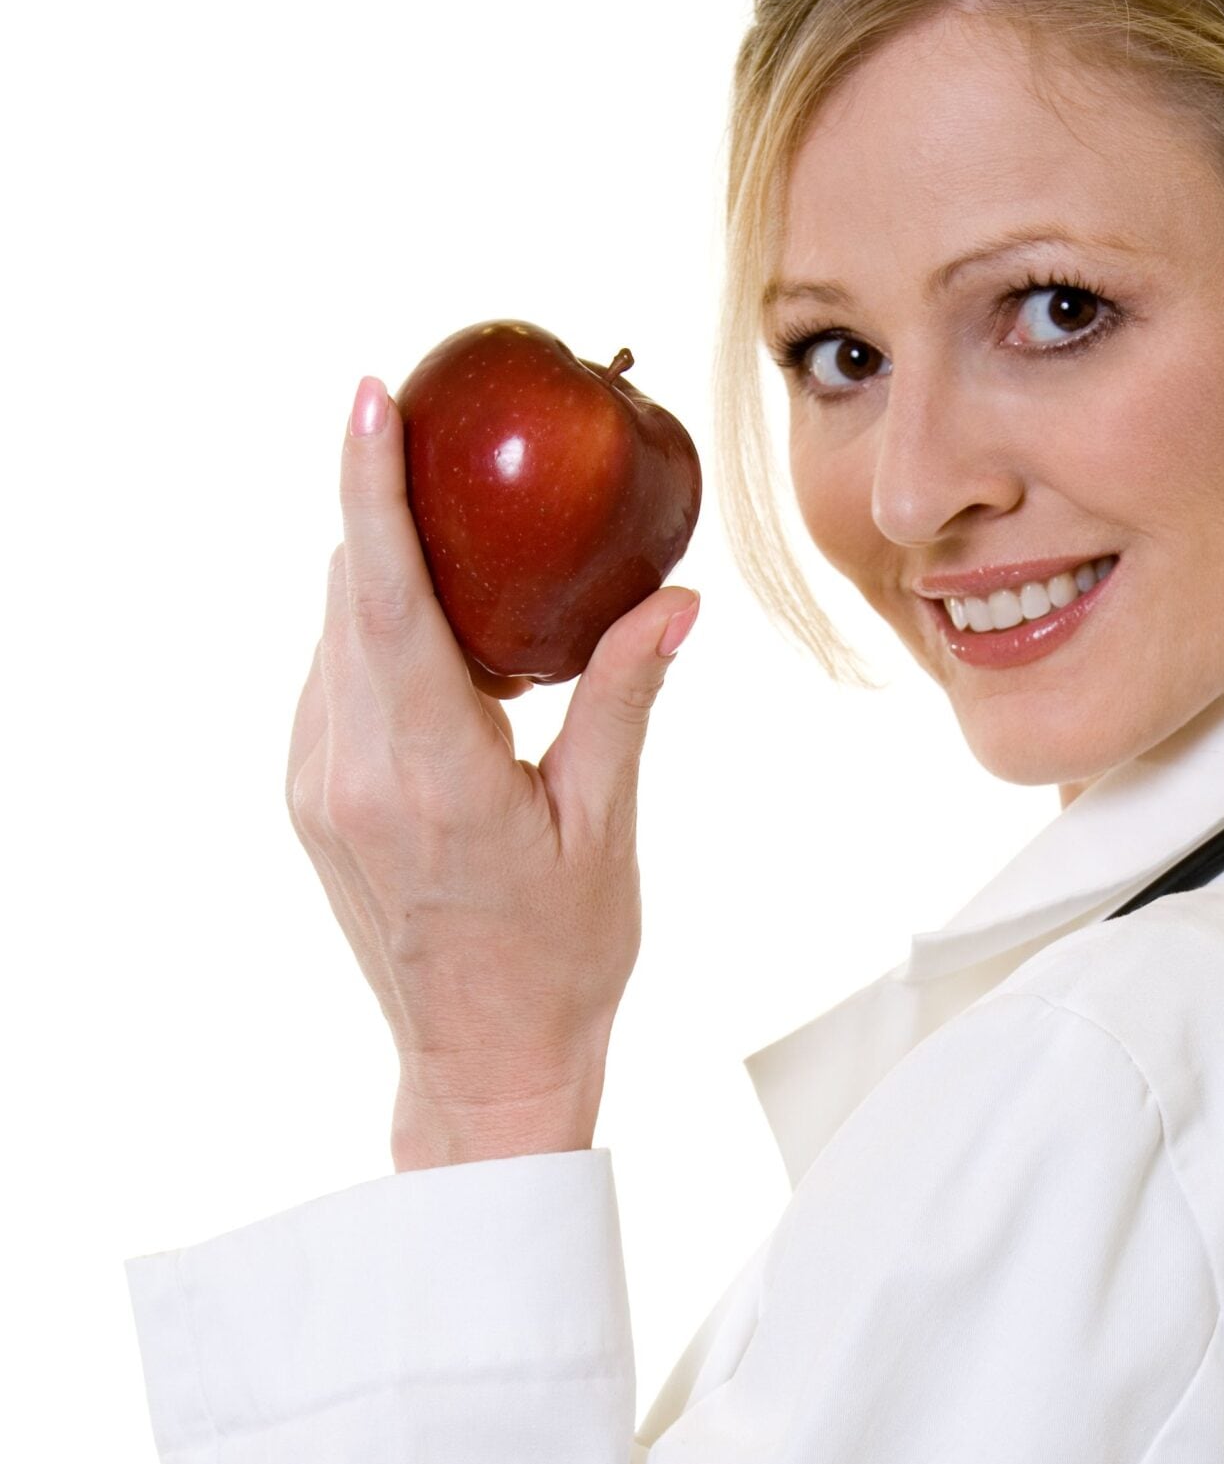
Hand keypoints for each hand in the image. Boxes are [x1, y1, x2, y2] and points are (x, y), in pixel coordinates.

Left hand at [286, 375, 700, 1166]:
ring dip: (383, 578)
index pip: (387, 599)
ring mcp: (318, 786)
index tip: (366, 398)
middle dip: (385, 508)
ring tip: (455, 532)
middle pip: (350, 597)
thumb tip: (673, 598)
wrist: (483, 1064)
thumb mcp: (605, 824)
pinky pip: (332, 684)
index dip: (372, 489)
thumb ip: (623, 697)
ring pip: (335, 638)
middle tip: (433, 430)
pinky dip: (377, 640)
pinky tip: (439, 639)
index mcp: (433, 773)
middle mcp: (352, 770)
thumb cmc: (561, 959)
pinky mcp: (310, 801)